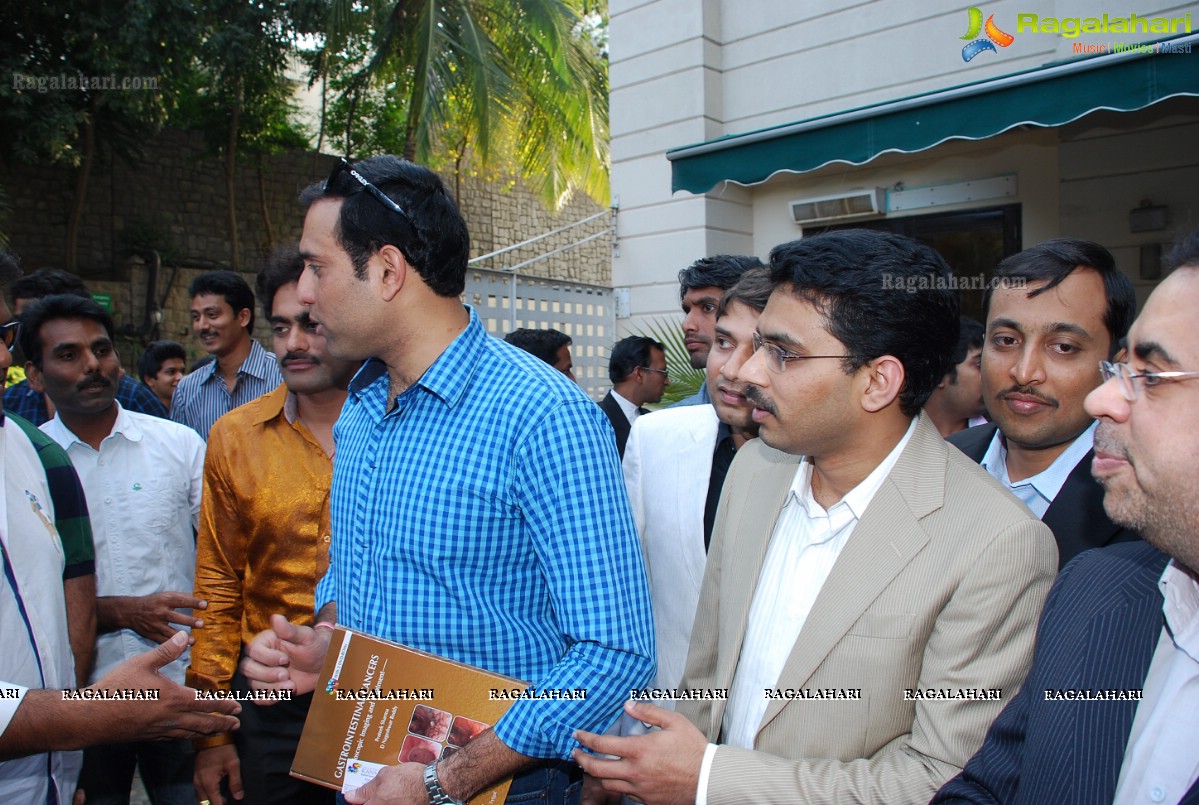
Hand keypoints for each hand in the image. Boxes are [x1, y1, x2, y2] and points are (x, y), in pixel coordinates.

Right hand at [91, 631, 239, 741]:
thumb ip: (166, 651)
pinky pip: (175, 738)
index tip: (237, 708)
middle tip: (236, 724)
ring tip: (220, 731)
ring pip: (191, 734)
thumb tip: (184, 636)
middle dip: (223, 724)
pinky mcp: (149, 737)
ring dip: (209, 732)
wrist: (92, 717)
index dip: (224, 707)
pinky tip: (189, 734)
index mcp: (175, 698)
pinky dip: (188, 736)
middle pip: (204, 724)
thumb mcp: (142, 663)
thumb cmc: (117, 687)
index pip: (207, 704)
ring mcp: (161, 730)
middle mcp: (172, 717)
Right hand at [100, 592, 205, 642]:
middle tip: (201, 624)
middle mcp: (160, 612)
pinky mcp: (151, 635)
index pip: (181, 600)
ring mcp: (155, 625)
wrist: (131, 611)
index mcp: (165, 600)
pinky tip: (182, 649)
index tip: (205, 605)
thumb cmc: (154, 602)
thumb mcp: (165, 595)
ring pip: (169, 632)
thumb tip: (200, 601)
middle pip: (175, 617)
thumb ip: (182, 598)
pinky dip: (172, 646)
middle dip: (188, 621)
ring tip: (193, 641)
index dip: (193, 602)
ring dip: (181, 638)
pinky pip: (163, 642)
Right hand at [194, 743, 242, 803]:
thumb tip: (239, 797)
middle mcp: (199, 784)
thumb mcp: (233, 764)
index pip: (215, 804)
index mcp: (209, 784)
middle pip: (205, 804)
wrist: (211, 735)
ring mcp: (196, 780)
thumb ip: (236, 782)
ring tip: (222, 798)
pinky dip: (206, 794)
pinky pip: (199, 791)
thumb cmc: (224, 749)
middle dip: (215, 804)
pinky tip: (215, 791)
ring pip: (201, 798)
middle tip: (226, 801)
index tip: (230, 804)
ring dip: (210, 800)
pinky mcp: (196, 775)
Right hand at [239, 614, 328, 696]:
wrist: (323, 666)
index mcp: (266, 642)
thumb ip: (289, 630)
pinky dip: (269, 699)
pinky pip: (258, 698)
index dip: (266, 658)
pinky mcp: (267, 688)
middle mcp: (260, 658)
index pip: (253, 651)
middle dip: (267, 675)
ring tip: (291, 684)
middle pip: (248, 668)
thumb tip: (276, 617)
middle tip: (286, 674)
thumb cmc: (315, 646)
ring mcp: (262, 674)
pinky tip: (284, 693)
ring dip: (271, 688)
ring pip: (253, 684)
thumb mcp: (306, 637)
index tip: (285, 659)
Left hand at [343, 761, 424, 803]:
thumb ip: (366, 788)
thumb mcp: (384, 776)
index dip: (357, 799)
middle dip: (369, 799)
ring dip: (381, 800)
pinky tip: (397, 795)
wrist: (432, 785)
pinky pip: (393, 804)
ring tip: (390, 791)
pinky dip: (393, 800)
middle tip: (374, 791)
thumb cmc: (410, 779)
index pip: (358, 804)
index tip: (356, 795)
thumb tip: (351, 795)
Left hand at [573, 701, 705, 804]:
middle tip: (575, 753)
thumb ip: (649, 712)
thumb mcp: (674, 722)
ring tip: (593, 766)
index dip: (585, 739)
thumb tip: (629, 705)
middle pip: (596, 769)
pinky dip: (616, 784)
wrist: (707, 779)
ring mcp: (639, 788)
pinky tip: (617, 777)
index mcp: (639, 750)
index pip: (602, 745)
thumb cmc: (693, 749)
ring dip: (596, 775)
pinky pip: (624, 793)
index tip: (577, 735)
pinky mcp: (646, 799)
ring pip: (607, 784)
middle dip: (581, 760)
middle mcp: (635, 771)